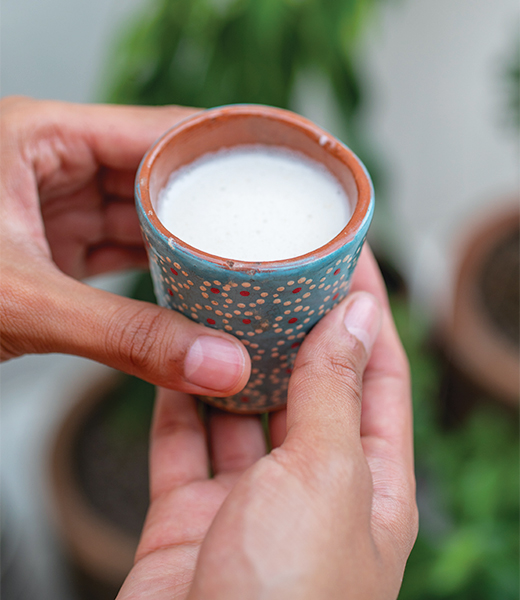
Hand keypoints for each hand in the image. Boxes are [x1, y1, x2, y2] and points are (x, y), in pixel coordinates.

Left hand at [0, 97, 249, 395]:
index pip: (157, 131)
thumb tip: (215, 365)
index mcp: (40, 135)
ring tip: (245, 256)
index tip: (282, 163)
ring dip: (188, 239)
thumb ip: (124, 338)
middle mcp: (51, 161)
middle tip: (273, 224)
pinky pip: (119, 246)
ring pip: (140, 213)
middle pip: (155, 172)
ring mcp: (51, 204)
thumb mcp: (23, 303)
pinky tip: (193, 282)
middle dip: (213, 201)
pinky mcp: (51, 245)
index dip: (224, 146)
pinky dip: (157, 266)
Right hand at [117, 247, 417, 599]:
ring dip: (232, 361)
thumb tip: (359, 316)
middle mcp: (312, 490)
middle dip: (293, 329)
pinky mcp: (190, 519)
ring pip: (241, 412)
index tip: (349, 255)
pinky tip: (178, 357)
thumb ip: (336, 394)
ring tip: (221, 301)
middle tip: (275, 269)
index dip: (367, 312)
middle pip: (307, 387)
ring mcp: (249, 505)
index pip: (378, 374)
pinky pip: (183, 445)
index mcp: (370, 483)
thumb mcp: (327, 478)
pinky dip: (180, 401)